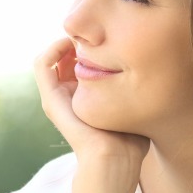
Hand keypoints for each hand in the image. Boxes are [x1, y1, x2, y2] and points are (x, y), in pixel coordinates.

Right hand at [34, 37, 150, 160]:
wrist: (115, 159)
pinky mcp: (49, 98)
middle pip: (64, 55)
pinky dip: (53, 48)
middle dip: (79, 40)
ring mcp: (55, 96)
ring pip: (50, 56)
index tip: (109, 36)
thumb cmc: (130, 138)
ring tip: (84, 37)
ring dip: (64, 41)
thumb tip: (151, 67)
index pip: (78, 59)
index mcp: (84, 96)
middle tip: (98, 33)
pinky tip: (72, 43)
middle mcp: (67, 94)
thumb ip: (134, 87)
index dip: (90, 44)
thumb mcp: (134, 104)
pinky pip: (42, 64)